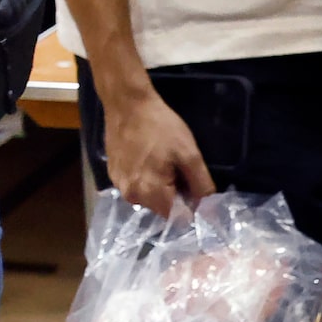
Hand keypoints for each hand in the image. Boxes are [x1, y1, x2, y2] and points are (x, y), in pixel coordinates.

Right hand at [102, 85, 213, 218]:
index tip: (193, 186)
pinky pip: (136, 187)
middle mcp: (131, 195)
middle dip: (175, 195)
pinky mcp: (113, 175)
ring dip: (160, 187)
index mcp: (150, 192)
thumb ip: (202, 186)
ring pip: (149, 198)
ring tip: (161, 161)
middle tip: (178, 168)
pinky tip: (147, 159)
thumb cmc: (160, 127)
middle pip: (162, 209)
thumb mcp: (190, 154)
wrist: (127, 104)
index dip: (191, 205)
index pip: (177, 218)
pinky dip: (145, 179)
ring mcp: (119, 185)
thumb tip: (209, 211)